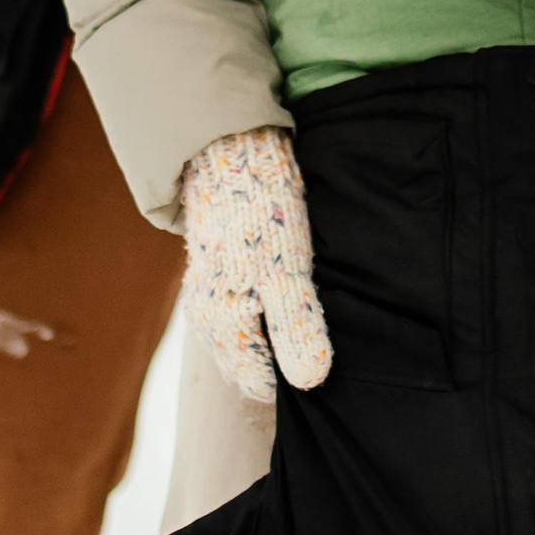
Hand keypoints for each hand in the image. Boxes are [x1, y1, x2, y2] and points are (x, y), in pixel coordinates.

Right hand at [182, 126, 331, 400]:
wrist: (231, 152)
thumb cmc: (262, 212)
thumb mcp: (288, 272)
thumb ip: (297, 327)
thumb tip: (310, 381)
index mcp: (222, 324)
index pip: (260, 382)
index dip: (297, 374)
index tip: (327, 357)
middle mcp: (208, 318)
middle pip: (250, 363)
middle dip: (285, 361)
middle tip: (323, 337)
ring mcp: (210, 296)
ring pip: (246, 339)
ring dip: (276, 338)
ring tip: (310, 317)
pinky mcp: (218, 274)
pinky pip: (243, 314)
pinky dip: (266, 316)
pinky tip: (290, 297)